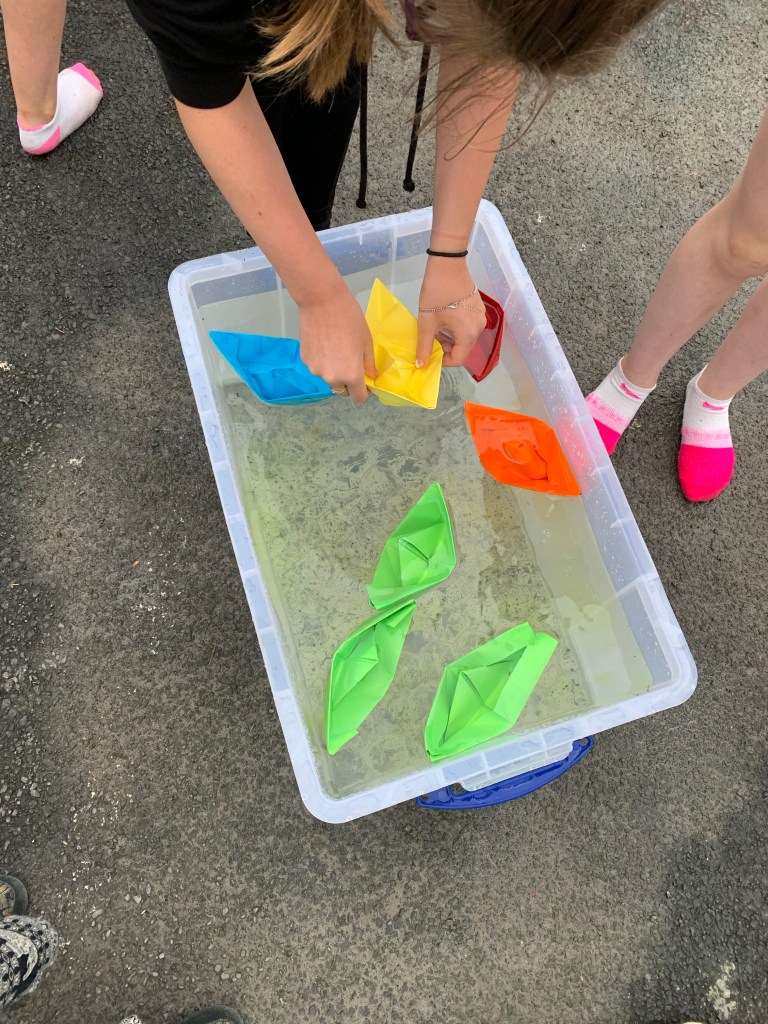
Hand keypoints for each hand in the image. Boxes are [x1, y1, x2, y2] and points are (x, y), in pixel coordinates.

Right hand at [298, 284, 377, 404]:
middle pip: (341, 389)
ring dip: (333, 370)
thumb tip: (371, 376)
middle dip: (347, 381)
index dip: (363, 392)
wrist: (321, 301)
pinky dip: (322, 361)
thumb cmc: (349, 319)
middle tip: (350, 361)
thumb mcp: (366, 342)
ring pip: (328, 377)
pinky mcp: (305, 360)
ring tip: (335, 347)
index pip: (358, 398)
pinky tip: (323, 342)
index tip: (365, 382)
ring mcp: (316, 370)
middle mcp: (332, 378)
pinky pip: (317, 367)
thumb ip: (369, 364)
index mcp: (351, 375)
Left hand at [416, 257, 485, 368]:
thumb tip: (421, 366)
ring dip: (449, 337)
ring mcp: (480, 317)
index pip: (458, 359)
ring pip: (464, 337)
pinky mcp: (478, 308)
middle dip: (445, 348)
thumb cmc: (436, 292)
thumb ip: (424, 346)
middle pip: (463, 348)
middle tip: (430, 338)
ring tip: (435, 326)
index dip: (443, 361)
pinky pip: (467, 326)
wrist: (448, 263)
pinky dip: (455, 327)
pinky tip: (443, 317)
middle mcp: (479, 328)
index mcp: (468, 334)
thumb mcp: (427, 322)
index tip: (429, 355)